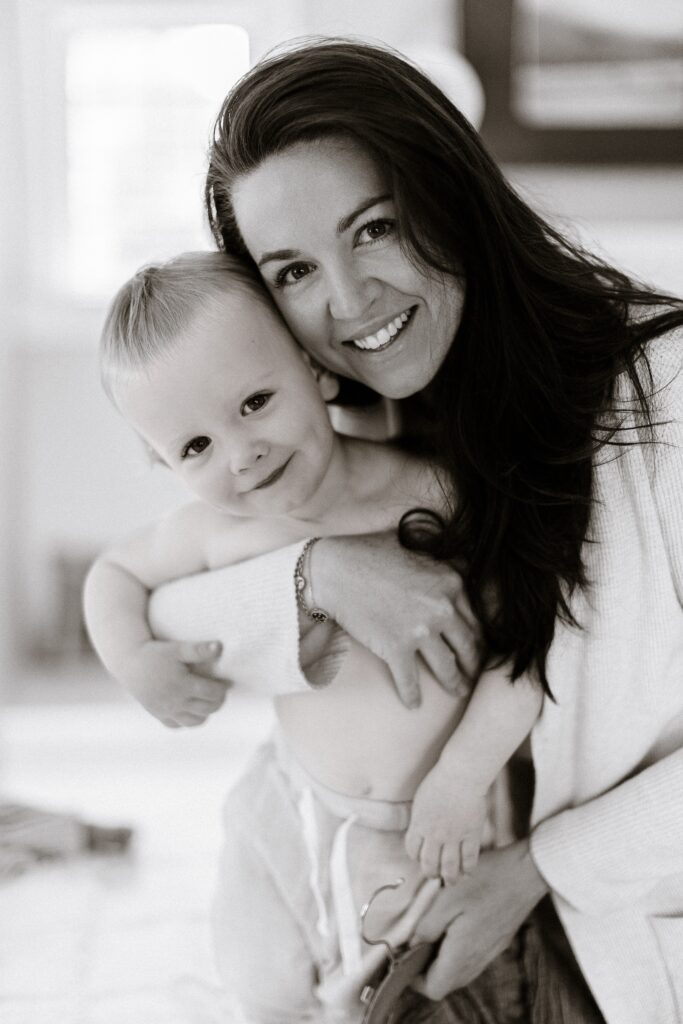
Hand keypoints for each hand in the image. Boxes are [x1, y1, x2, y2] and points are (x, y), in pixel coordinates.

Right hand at [117, 639, 227, 727]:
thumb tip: (219, 647)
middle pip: (206, 709)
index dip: (222, 689)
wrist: (128, 662)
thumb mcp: (177, 649)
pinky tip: (190, 711)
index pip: (212, 694)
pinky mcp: (157, 713)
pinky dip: (186, 721)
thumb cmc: (154, 653)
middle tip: (220, 692)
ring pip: (193, 721)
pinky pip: (176, 725)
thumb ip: (198, 650)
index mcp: (183, 686)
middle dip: (217, 701)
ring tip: (207, 702)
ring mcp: (166, 710)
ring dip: (204, 713)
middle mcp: (176, 702)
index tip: (227, 683)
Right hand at [311, 532, 480, 706]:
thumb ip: (439, 557)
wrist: (334, 570)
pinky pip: (410, 680)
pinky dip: (413, 695)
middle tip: (475, 673)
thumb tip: (455, 559)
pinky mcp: (396, 649)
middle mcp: (442, 608)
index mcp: (451, 582)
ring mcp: (420, 631)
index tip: (479, 644)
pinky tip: (414, 704)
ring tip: (458, 691)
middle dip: (473, 662)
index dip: (480, 634)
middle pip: (468, 644)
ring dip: (454, 682)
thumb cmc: (368, 552)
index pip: (475, 615)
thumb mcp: (415, 545)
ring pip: (447, 666)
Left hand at [405, 763, 487, 884]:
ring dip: (449, 877)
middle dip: (430, 872)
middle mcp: (434, 834)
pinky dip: (468, 869)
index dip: (415, 856)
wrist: (461, 775)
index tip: (420, 857)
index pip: (412, 850)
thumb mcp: (422, 799)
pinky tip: (467, 872)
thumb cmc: (441, 781)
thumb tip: (421, 829)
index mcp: (419, 824)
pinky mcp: (471, 835)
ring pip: (449, 866)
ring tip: (451, 880)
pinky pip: (469, 859)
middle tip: (434, 875)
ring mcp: (453, 836)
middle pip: (429, 863)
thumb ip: (421, 818)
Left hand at [411, 841, 547, 999]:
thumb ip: (426, 926)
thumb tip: (413, 943)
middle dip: (426, 969)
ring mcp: (490, 952)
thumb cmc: (486, 880)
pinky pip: (472, 958)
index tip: (404, 957)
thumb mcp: (446, 898)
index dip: (414, 979)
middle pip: (446, 982)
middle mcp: (478, 959)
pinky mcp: (497, 942)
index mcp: (463, 953)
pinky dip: (456, 951)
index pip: (434, 988)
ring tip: (431, 932)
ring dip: (441, 960)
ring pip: (459, 971)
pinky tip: (452, 925)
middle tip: (414, 942)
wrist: (526, 872)